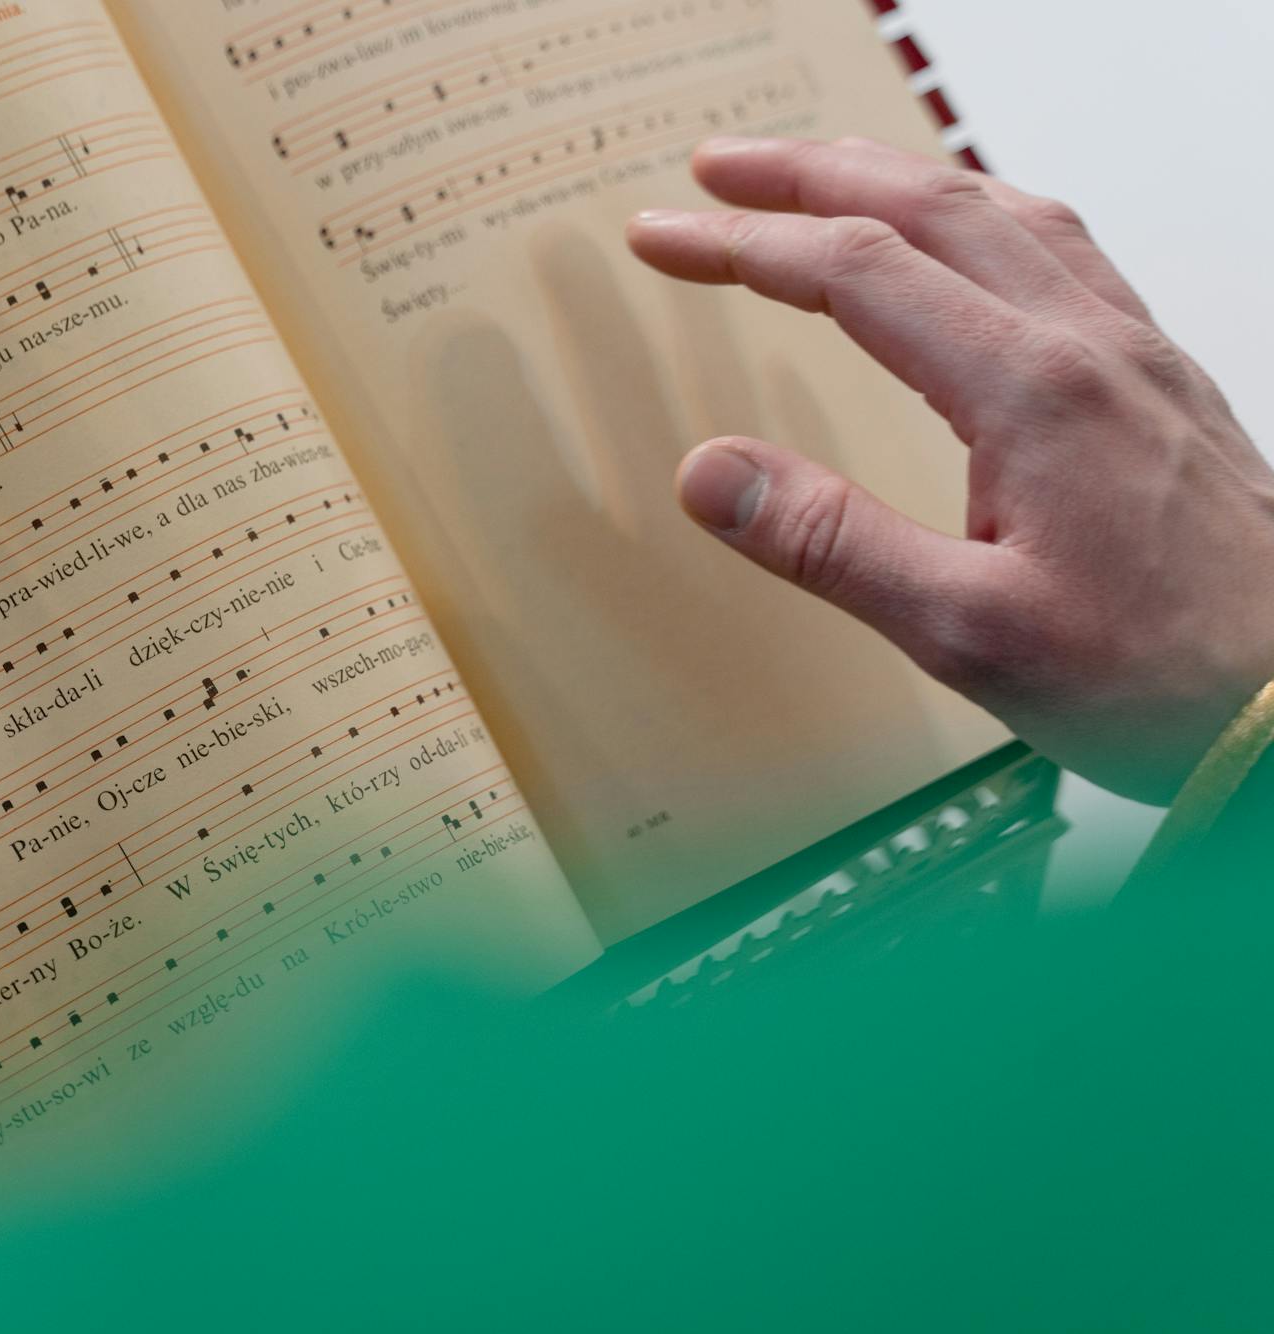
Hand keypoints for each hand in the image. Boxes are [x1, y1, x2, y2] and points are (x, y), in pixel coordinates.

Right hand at [628, 137, 1273, 803]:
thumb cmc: (1159, 677)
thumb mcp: (969, 632)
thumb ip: (833, 544)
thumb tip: (710, 475)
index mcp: (1034, 390)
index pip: (857, 274)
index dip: (744, 246)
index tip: (663, 236)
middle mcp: (1089, 343)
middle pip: (928, 205)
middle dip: (807, 174)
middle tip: (717, 168)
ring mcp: (1134, 353)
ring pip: (1002, 211)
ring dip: (896, 176)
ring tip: (822, 172)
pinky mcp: (1158, 381)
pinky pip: (1060, 249)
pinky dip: (980, 212)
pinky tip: (966, 236)